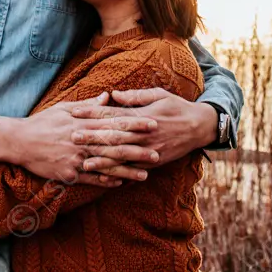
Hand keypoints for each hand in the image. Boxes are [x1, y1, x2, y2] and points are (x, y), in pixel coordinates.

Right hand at [0, 93, 157, 186]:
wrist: (19, 141)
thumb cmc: (43, 122)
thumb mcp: (64, 107)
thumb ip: (89, 104)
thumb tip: (109, 96)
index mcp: (83, 122)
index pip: (114, 122)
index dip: (135, 123)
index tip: (152, 123)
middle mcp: (82, 140)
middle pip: (115, 145)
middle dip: (138, 149)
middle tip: (158, 152)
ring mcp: (75, 159)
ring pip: (106, 165)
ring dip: (127, 170)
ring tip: (146, 173)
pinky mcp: (68, 174)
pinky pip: (91, 178)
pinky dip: (106, 180)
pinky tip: (121, 183)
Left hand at [69, 88, 216, 171]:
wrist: (200, 127)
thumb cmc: (177, 107)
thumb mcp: (159, 94)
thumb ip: (135, 96)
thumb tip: (112, 94)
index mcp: (142, 116)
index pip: (112, 114)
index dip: (92, 113)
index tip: (75, 112)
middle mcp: (144, 135)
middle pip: (113, 136)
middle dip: (92, 137)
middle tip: (72, 137)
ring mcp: (149, 151)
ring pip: (122, 157)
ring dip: (102, 160)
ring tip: (84, 163)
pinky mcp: (154, 163)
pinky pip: (133, 170)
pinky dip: (119, 175)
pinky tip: (105, 177)